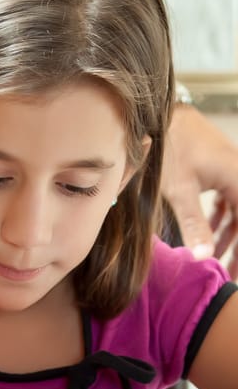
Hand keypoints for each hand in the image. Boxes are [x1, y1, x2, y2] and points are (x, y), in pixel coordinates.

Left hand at [163, 104, 237, 276]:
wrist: (158, 114)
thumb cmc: (169, 147)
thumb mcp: (179, 190)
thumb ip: (193, 223)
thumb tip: (201, 255)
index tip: (236, 275)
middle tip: (230, 273)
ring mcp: (230, 171)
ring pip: (237, 210)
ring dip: (229, 236)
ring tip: (219, 259)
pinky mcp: (217, 168)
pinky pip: (227, 199)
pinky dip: (220, 218)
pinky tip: (210, 235)